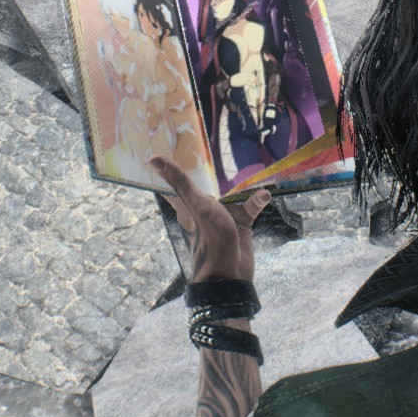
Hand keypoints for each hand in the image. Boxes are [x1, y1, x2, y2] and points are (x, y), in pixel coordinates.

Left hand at [153, 156, 271, 282]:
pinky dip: (257, 200)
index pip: (173, 182)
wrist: (230, 274)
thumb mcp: (194, 204)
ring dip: (238, 183)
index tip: (170, 146)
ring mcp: (222, 216)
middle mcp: (202, 208)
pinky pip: (250, 207)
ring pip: (229, 194)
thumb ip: (179, 181)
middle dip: (208, 169)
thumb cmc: (208, 237)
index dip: (169, 166)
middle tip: (213, 142)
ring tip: (248, 165)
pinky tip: (265, 194)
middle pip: (202, 184)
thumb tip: (152, 158)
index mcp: (186, 204)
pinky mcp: (240, 224)